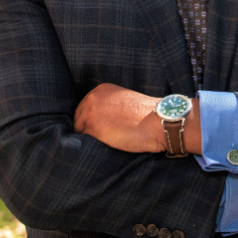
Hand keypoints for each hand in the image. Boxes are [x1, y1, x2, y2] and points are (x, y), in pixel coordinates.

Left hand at [73, 83, 202, 154]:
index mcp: (101, 89)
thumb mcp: (125, 101)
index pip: (85, 107)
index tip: (99, 130)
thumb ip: (110, 106)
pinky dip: (91, 146)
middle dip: (87, 130)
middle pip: (79, 119)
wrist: (158, 120)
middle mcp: (92, 97)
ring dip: (89, 139)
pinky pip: (84, 141)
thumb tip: (101, 121)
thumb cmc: (147, 114)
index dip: (91, 121)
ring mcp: (90, 112)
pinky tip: (104, 148)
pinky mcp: (92, 128)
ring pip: (80, 131)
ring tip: (103, 145)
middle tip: (101, 140)